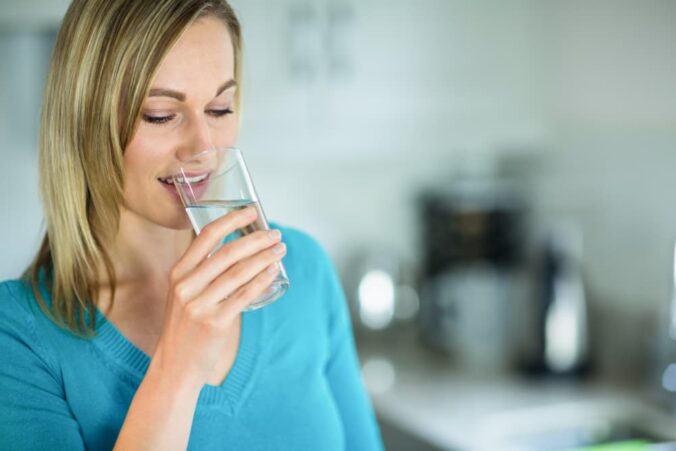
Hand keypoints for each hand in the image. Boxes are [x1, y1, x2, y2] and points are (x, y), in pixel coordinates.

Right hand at [150, 206, 284, 390]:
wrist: (174, 367)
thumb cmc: (184, 328)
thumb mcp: (183, 295)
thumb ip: (203, 274)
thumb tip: (240, 250)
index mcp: (178, 274)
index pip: (205, 237)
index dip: (230, 220)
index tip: (250, 211)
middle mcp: (186, 286)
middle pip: (228, 252)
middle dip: (256, 239)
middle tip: (275, 234)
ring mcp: (200, 305)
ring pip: (239, 272)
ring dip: (264, 257)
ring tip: (280, 249)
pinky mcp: (215, 323)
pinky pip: (245, 295)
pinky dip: (262, 279)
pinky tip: (274, 270)